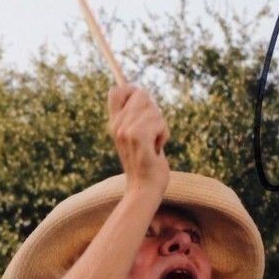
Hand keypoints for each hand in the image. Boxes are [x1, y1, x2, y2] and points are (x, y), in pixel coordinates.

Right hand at [108, 84, 168, 201]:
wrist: (144, 188)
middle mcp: (116, 125)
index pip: (116, 91)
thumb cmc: (147, 164)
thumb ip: (138, 118)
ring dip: (161, 126)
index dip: (132, 89)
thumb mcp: (140, 137)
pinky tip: (157, 149)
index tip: (145, 103)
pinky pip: (159, 122)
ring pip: (154, 109)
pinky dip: (164, 135)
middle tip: (153, 132)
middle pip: (140, 94)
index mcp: (115, 123)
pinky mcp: (137, 138)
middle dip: (154, 110)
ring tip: (154, 144)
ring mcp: (125, 131)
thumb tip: (144, 94)